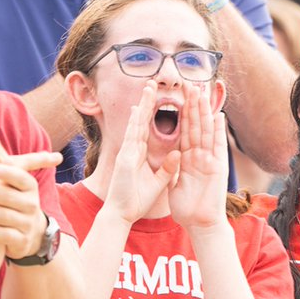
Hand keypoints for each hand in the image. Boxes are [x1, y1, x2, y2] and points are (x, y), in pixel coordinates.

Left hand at [0, 122, 62, 277]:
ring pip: (5, 216)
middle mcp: (31, 204)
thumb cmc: (11, 195)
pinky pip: (6, 236)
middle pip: (9, 197)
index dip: (7, 173)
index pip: (20, 177)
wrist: (26, 234)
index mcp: (29, 186)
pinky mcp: (20, 241)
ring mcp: (27, 223)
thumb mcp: (4, 174)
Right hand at [102, 81, 179, 222]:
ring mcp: (127, 152)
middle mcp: (132, 150)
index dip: (152, 114)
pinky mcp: (125, 158)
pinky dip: (134, 122)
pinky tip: (137, 108)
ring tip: (147, 88)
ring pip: (136, 124)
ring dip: (142, 105)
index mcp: (139, 155)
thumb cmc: (136, 201)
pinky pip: (132, 137)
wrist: (121, 215)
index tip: (156, 99)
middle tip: (151, 84)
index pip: (147, 129)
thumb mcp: (158, 182)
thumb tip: (178, 153)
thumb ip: (168, 168)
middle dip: (146, 102)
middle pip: (140, 121)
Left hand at [168, 83, 228, 230]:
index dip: (183, 114)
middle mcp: (200, 156)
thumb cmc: (187, 209)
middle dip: (193, 105)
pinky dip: (217, 132)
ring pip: (205, 131)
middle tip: (192, 84)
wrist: (200, 225)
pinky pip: (217, 146)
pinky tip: (218, 115)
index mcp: (188, 159)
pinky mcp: (217, 168)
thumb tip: (173, 156)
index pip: (184, 131)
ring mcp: (209, 160)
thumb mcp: (174, 185)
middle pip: (196, 125)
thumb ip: (174, 169)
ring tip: (202, 92)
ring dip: (204, 111)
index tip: (180, 97)